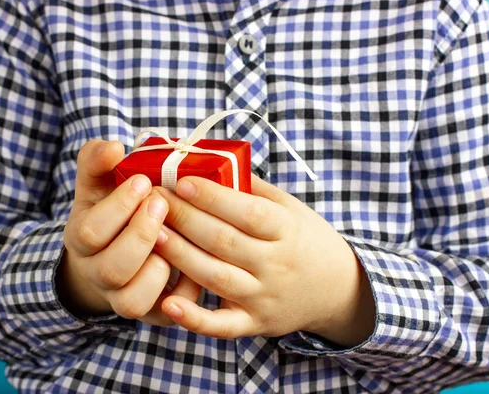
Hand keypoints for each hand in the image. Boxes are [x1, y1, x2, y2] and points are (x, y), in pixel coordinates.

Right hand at [58, 140, 200, 325]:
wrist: (112, 253)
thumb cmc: (113, 210)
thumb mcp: (100, 183)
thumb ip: (99, 161)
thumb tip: (113, 147)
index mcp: (83, 240)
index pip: (90, 232)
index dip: (118, 208)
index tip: (143, 182)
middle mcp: (98, 274)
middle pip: (113, 268)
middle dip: (143, 234)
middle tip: (163, 204)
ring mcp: (123, 297)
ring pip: (133, 299)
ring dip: (160, 265)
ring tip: (175, 236)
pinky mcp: (151, 312)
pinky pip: (164, 314)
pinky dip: (183, 289)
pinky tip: (196, 259)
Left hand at [154, 175, 374, 346]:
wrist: (337, 290)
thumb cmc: (306, 240)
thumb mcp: (292, 208)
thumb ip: (254, 189)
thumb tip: (211, 162)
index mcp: (287, 230)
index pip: (248, 212)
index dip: (213, 197)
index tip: (182, 181)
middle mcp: (276, 264)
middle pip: (224, 241)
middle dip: (185, 218)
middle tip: (154, 200)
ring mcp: (264, 297)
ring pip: (216, 277)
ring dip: (180, 255)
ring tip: (151, 234)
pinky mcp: (255, 323)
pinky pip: (223, 325)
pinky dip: (195, 319)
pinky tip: (169, 304)